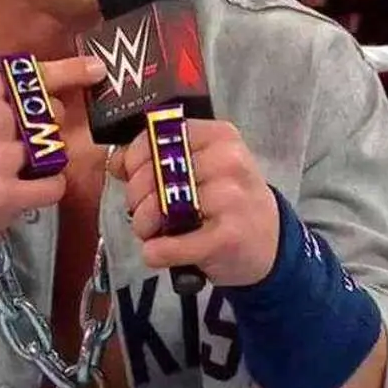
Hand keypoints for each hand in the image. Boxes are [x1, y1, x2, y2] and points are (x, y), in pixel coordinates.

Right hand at [0, 55, 106, 245]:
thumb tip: (36, 88)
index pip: (38, 76)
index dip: (72, 72)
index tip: (97, 70)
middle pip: (54, 114)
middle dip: (49, 127)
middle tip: (27, 141)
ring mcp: (4, 158)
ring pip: (56, 150)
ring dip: (47, 158)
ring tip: (22, 167)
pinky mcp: (8, 194)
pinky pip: (53, 186)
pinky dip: (50, 187)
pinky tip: (32, 189)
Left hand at [109, 119, 279, 286]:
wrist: (270, 242)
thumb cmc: (227, 199)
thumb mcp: (200, 168)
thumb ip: (157, 158)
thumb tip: (116, 161)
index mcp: (219, 136)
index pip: (159, 136)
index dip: (135, 158)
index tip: (133, 175)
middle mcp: (228, 161)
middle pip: (157, 172)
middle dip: (136, 195)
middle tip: (141, 211)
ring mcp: (231, 199)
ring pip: (161, 207)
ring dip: (144, 224)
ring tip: (152, 232)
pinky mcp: (228, 237)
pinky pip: (172, 245)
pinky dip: (156, 251)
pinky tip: (156, 251)